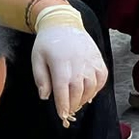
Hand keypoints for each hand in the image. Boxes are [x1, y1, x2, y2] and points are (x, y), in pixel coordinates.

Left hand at [30, 10, 108, 124]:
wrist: (63, 23)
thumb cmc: (47, 43)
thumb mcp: (37, 59)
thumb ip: (40, 78)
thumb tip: (45, 96)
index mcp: (60, 63)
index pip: (62, 89)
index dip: (63, 104)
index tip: (62, 115)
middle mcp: (78, 63)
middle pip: (78, 90)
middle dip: (73, 104)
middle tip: (68, 111)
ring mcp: (90, 60)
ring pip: (91, 86)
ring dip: (84, 98)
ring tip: (77, 103)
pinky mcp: (98, 59)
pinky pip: (102, 78)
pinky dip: (97, 88)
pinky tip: (89, 92)